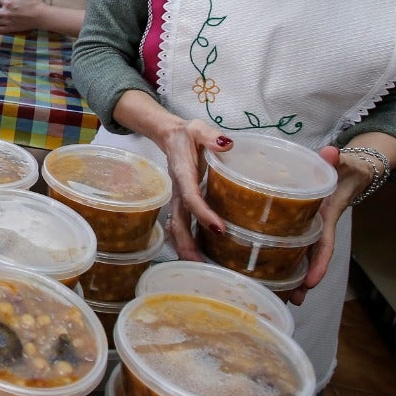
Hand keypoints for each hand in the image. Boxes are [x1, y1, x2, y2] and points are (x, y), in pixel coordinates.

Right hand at [160, 118, 234, 261]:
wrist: (169, 136)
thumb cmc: (186, 134)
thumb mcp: (197, 128)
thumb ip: (210, 136)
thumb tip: (227, 144)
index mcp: (182, 174)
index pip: (191, 197)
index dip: (203, 214)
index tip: (219, 229)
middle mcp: (178, 190)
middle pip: (179, 221)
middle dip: (187, 242)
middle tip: (200, 263)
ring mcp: (178, 198)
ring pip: (178, 226)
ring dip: (185, 246)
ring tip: (198, 267)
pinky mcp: (182, 202)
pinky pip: (182, 224)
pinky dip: (188, 240)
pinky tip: (199, 255)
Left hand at [287, 145, 371, 304]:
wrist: (347, 170)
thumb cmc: (343, 168)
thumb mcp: (341, 163)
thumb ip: (336, 159)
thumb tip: (333, 151)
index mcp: (325, 216)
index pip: (324, 245)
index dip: (318, 264)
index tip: (313, 282)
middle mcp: (316, 226)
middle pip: (310, 258)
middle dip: (304, 279)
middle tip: (294, 299)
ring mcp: (307, 227)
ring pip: (300, 255)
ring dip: (292, 275)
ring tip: (283, 296)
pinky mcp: (297, 223)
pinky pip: (290, 243)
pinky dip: (282, 257)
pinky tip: (267, 270)